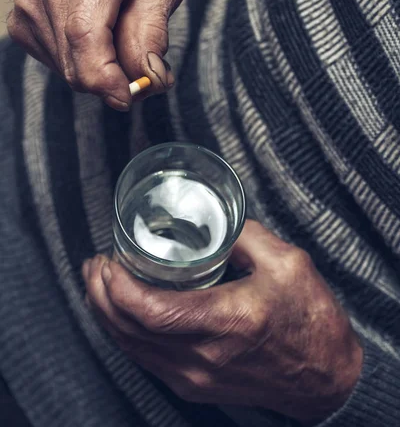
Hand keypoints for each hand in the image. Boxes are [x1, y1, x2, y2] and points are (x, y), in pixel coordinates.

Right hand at [7, 0, 185, 110]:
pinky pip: (56, 64)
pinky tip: (96, 40)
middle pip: (75, 58)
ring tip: (120, 45)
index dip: (104, 76)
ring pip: (66, 68)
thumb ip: (155, 33)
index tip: (127, 97)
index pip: (85, 32)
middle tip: (142, 77)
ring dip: (100, 73)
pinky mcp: (21, 20)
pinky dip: (81, 65)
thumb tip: (149, 80)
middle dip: (112, 81)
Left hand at [83, 220, 362, 424]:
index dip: (118, 286)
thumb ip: (244, 234)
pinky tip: (120, 314)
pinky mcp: (195, 385)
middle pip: (130, 331)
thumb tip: (210, 218)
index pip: (151, 311)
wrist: (326, 378)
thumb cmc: (311, 320)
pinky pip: (145, 360)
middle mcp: (204, 357)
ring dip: (106, 315)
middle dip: (101, 296)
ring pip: (131, 349)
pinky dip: (124, 335)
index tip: (109, 260)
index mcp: (228, 321)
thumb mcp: (287, 262)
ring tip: (98, 284)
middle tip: (96, 265)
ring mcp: (196, 377)